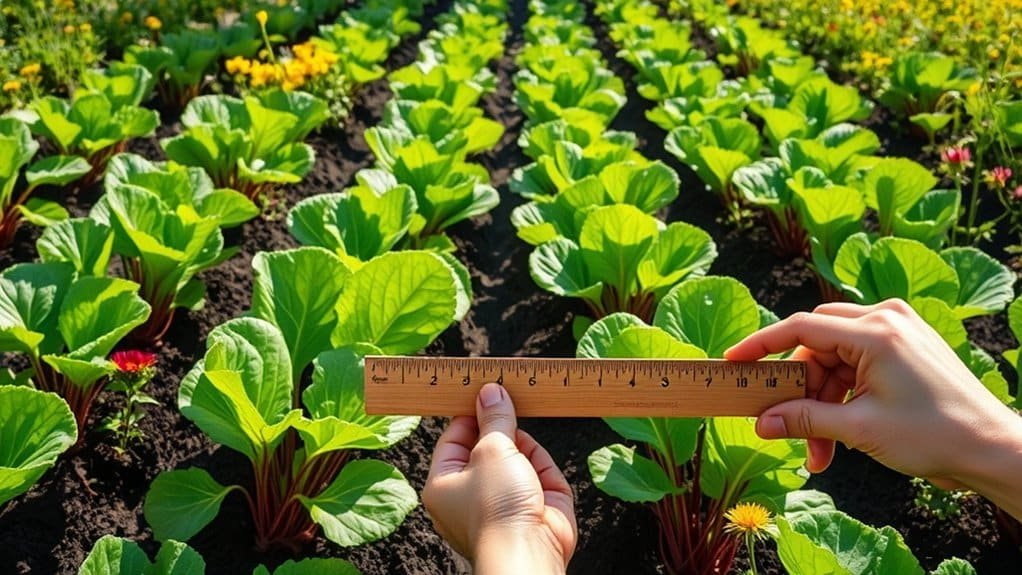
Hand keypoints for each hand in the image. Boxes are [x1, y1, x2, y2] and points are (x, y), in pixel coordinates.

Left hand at [423, 383, 576, 573]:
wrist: (528, 550)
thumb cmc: (496, 508)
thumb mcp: (492, 449)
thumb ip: (495, 419)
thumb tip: (491, 392)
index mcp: (443, 484)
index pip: (453, 438)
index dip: (471, 413)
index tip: (486, 389)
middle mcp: (472, 495)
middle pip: (487, 447)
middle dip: (501, 426)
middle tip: (510, 396)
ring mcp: (505, 502)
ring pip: (515, 459)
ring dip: (523, 444)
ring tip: (527, 423)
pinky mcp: (535, 507)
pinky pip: (537, 474)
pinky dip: (541, 463)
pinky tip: (539, 456)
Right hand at [724, 299, 1021, 507]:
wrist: (992, 449)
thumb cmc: (936, 435)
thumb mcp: (860, 428)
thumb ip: (805, 419)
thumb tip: (762, 423)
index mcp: (876, 331)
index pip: (801, 327)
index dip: (762, 345)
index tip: (733, 362)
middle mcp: (886, 320)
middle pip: (816, 344)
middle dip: (799, 388)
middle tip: (783, 423)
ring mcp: (897, 331)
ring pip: (834, 360)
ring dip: (821, 401)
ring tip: (819, 450)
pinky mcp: (904, 347)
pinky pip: (855, 364)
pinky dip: (842, 397)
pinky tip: (840, 432)